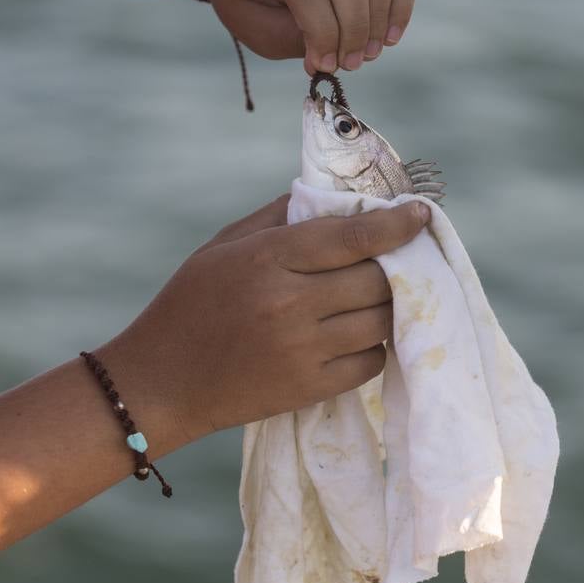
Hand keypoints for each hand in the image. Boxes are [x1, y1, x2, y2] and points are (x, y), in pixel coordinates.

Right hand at [106, 195, 430, 445]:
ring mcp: (303, 350)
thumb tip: (337, 194)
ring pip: (381, 320)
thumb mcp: (224, 245)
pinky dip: (374, 344)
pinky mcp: (310, 388)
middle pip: (376, 278)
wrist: (162, 383)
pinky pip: (370, 361)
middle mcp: (290, 303)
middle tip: (400, 258)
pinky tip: (358, 332)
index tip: (421, 213)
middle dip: (395, 265)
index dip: (396, 223)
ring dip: (390, 305)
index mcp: (268, 258)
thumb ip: (281, 215)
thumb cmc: (191, 302)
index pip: (352, 236)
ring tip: (380, 295)